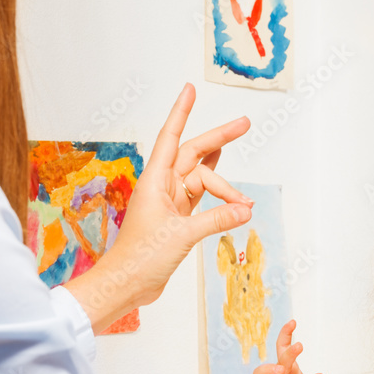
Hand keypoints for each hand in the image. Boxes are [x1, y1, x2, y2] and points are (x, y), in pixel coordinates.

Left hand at [65, 83, 253, 332]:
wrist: (127, 284)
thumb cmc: (141, 258)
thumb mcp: (182, 235)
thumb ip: (216, 219)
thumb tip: (246, 210)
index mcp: (155, 181)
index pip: (171, 137)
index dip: (181, 112)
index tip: (190, 89)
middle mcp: (162, 187)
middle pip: (194, 155)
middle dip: (219, 139)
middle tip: (245, 124)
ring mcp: (171, 203)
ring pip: (202, 181)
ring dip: (225, 186)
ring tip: (246, 201)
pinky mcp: (178, 220)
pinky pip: (203, 199)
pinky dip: (220, 199)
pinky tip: (234, 196)